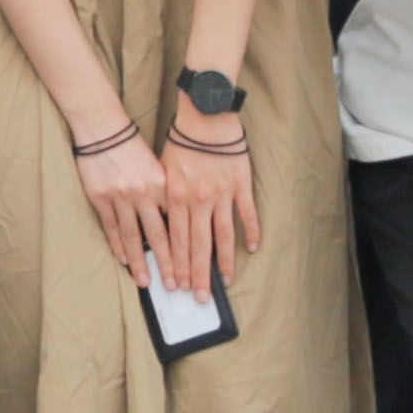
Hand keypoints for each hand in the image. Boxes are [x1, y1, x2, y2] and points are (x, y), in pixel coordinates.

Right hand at [65, 115, 171, 290]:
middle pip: (158, 236)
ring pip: (133, 237)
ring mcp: (120, 197)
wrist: (104, 129)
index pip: (177, 223)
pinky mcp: (101, 198)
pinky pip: (111, 227)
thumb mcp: (159, 167)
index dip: (186, 248)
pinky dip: (117, 245)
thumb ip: (168, 193)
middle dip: (168, 263)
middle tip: (175, 285)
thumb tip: (177, 224)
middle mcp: (144, 193)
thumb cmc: (134, 147)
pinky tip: (123, 260)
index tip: (194, 268)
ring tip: (146, 281)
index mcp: (163, 184)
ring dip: (140, 262)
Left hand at [153, 125, 260, 301]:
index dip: (177, 265)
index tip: (176, 285)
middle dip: (197, 274)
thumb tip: (161, 225)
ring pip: (222, 236)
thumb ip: (164, 198)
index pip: (176, 240)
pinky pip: (246, 214)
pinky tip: (252, 249)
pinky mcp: (240, 185)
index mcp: (176, 197)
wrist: (206, 115)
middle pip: (198, 245)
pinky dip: (251, 232)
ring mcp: (221, 194)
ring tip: (225, 283)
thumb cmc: (181, 140)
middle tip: (199, 297)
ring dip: (223, 262)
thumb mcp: (163, 169)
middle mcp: (198, 200)